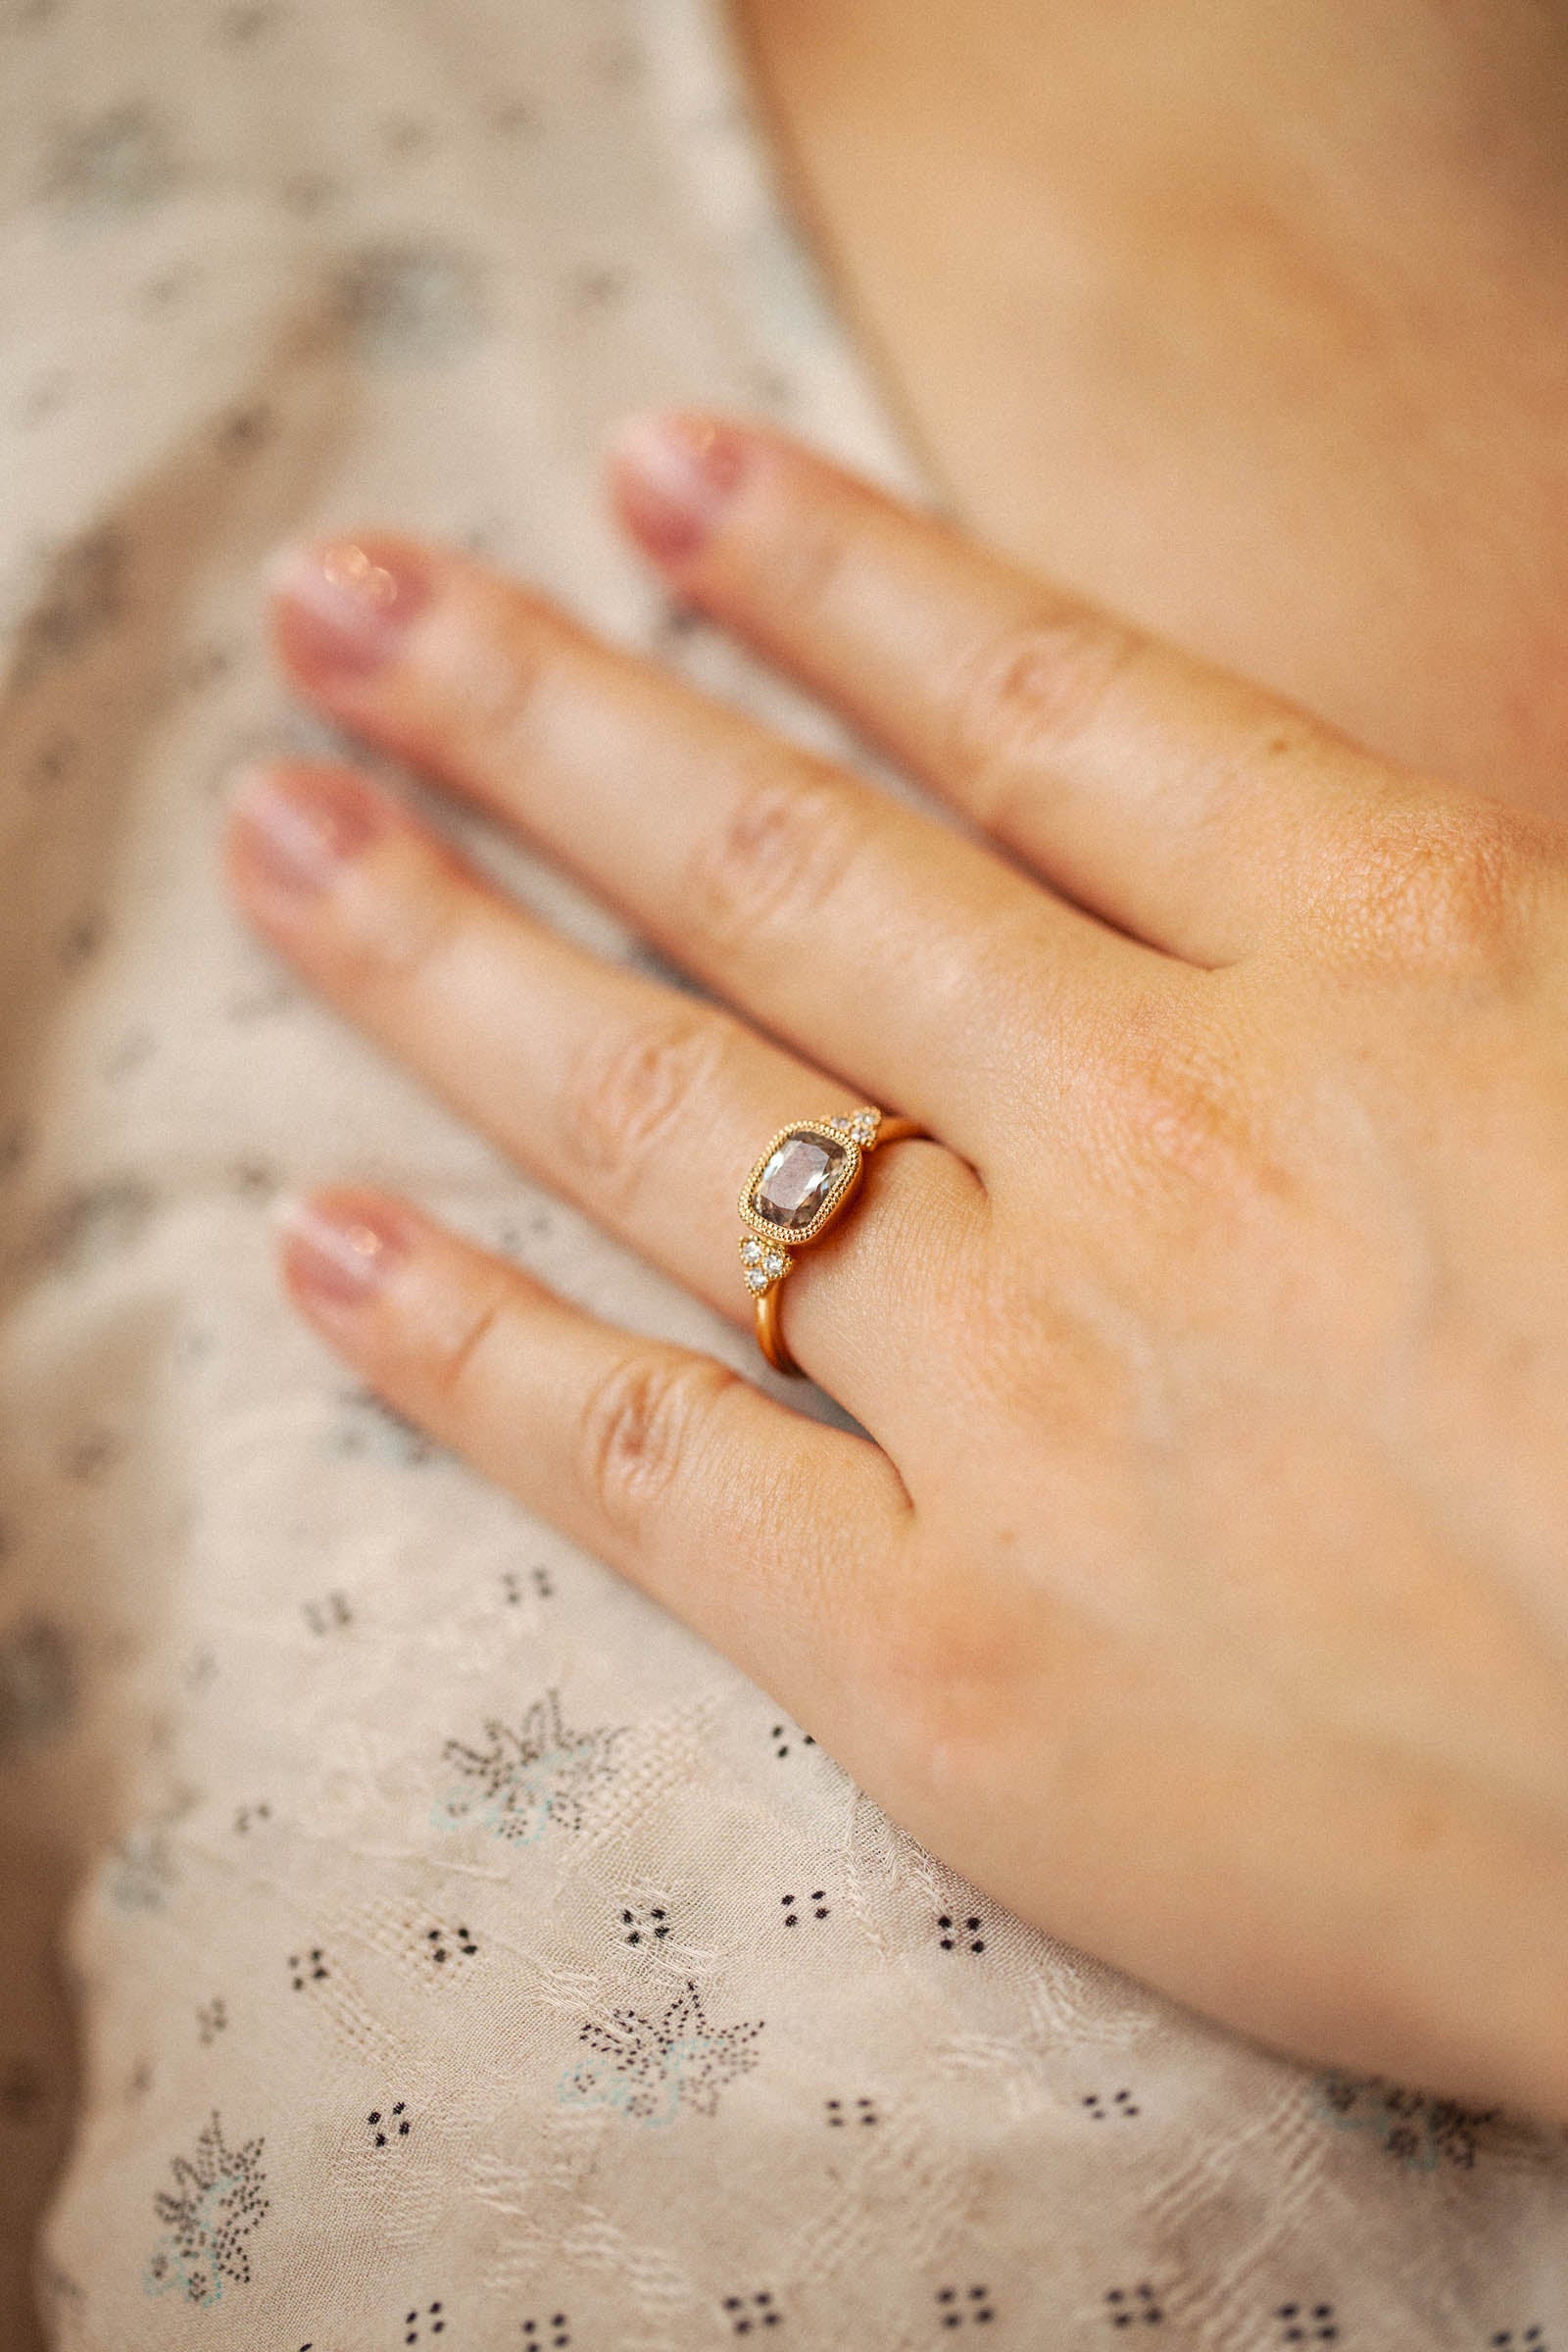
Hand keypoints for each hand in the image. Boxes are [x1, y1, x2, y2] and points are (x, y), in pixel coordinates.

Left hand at [226, 412, 1567, 2121]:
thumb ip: (1428, 952)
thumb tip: (1262, 856)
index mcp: (1399, 967)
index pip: (1042, 699)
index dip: (824, 570)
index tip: (649, 475)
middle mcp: (1171, 1141)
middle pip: (787, 871)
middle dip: (544, 715)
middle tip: (351, 609)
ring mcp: (1036, 1396)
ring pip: (673, 1121)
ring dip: (446, 959)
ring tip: (288, 833)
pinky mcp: (945, 1655)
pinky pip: (651, 1460)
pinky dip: (468, 1354)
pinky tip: (325, 1248)